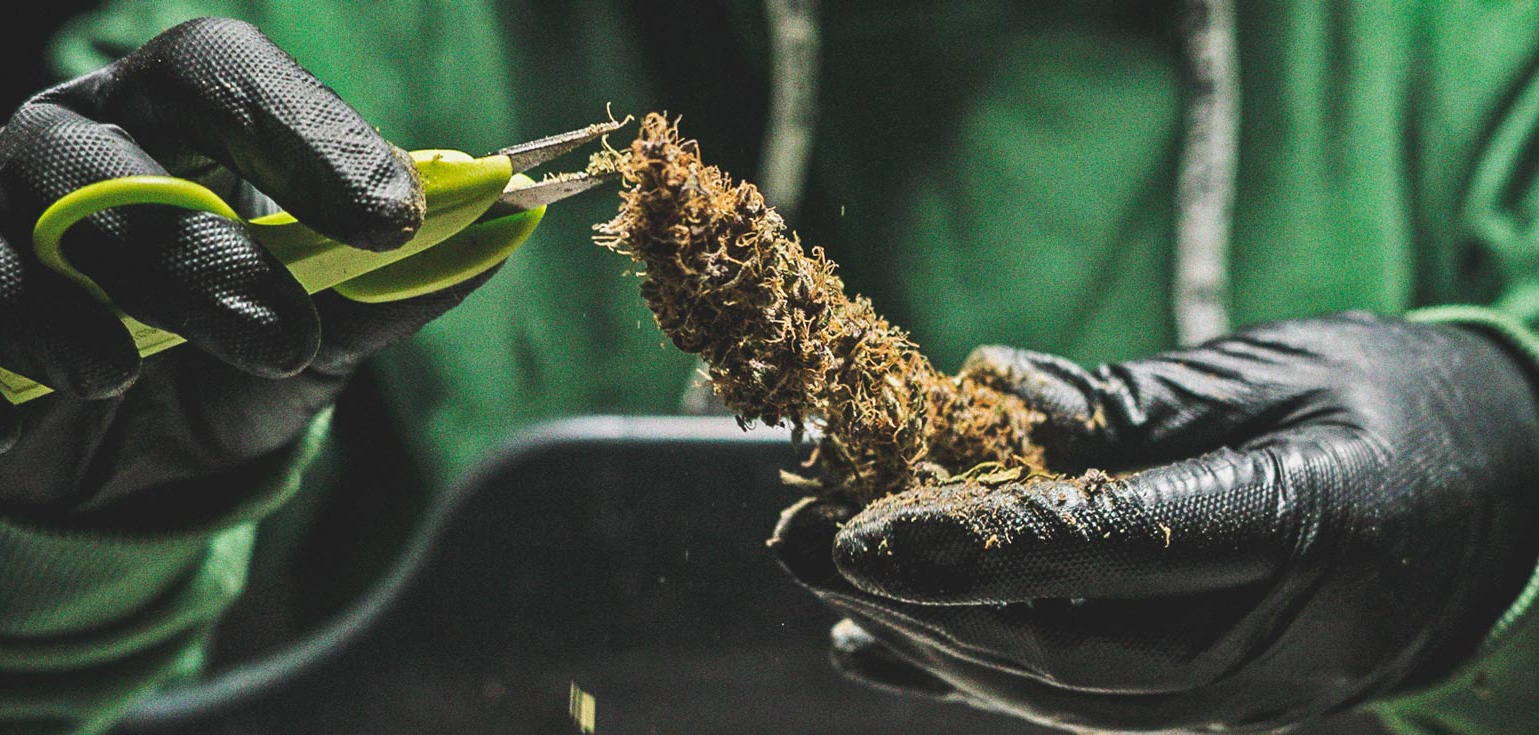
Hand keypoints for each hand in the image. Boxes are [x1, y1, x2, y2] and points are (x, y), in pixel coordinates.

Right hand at [0, 18, 484, 513]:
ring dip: (44, 306)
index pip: (219, 72)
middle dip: (190, 248)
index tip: (393, 217)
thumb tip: (501, 229)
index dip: (303, 130)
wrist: (126, 462)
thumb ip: (391, 290)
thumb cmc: (227, 364)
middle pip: (96, 153)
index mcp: (169, 124)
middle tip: (278, 335)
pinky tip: (0, 437)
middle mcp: (58, 147)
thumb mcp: (321, 339)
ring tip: (115, 377)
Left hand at [770, 312, 1538, 731]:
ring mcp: (1248, 695)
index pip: (1122, 549)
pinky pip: (1070, 704)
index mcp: (1315, 525)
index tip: (858, 526)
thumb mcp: (1282, 366)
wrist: (1501, 507)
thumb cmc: (1396, 408)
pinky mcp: (1212, 706)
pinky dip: (962, 674)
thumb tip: (984, 389)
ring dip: (923, 636)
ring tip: (815, 575)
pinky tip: (867, 649)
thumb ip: (1131, 399)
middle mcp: (1279, 641)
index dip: (982, 543)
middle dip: (918, 598)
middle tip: (797, 537)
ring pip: (1055, 691)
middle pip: (1066, 645)